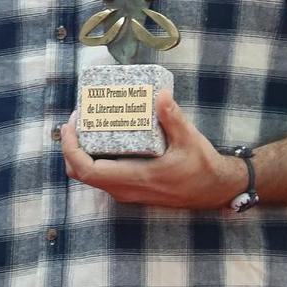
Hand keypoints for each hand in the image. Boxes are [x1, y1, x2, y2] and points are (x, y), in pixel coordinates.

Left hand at [61, 91, 243, 209]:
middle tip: (77, 119)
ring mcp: (127, 192)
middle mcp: (126, 189)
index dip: (71, 148)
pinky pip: (102, 176)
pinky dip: (94, 158)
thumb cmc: (202, 167)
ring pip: (90, 177)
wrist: (215, 190)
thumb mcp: (190, 140)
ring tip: (86, 124)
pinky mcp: (131, 189)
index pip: (88, 171)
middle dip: (71, 147)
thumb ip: (173, 118)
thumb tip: (161, 94)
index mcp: (136, 178)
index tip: (71, 124)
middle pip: (81, 174)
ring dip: (81, 152)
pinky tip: (103, 137)